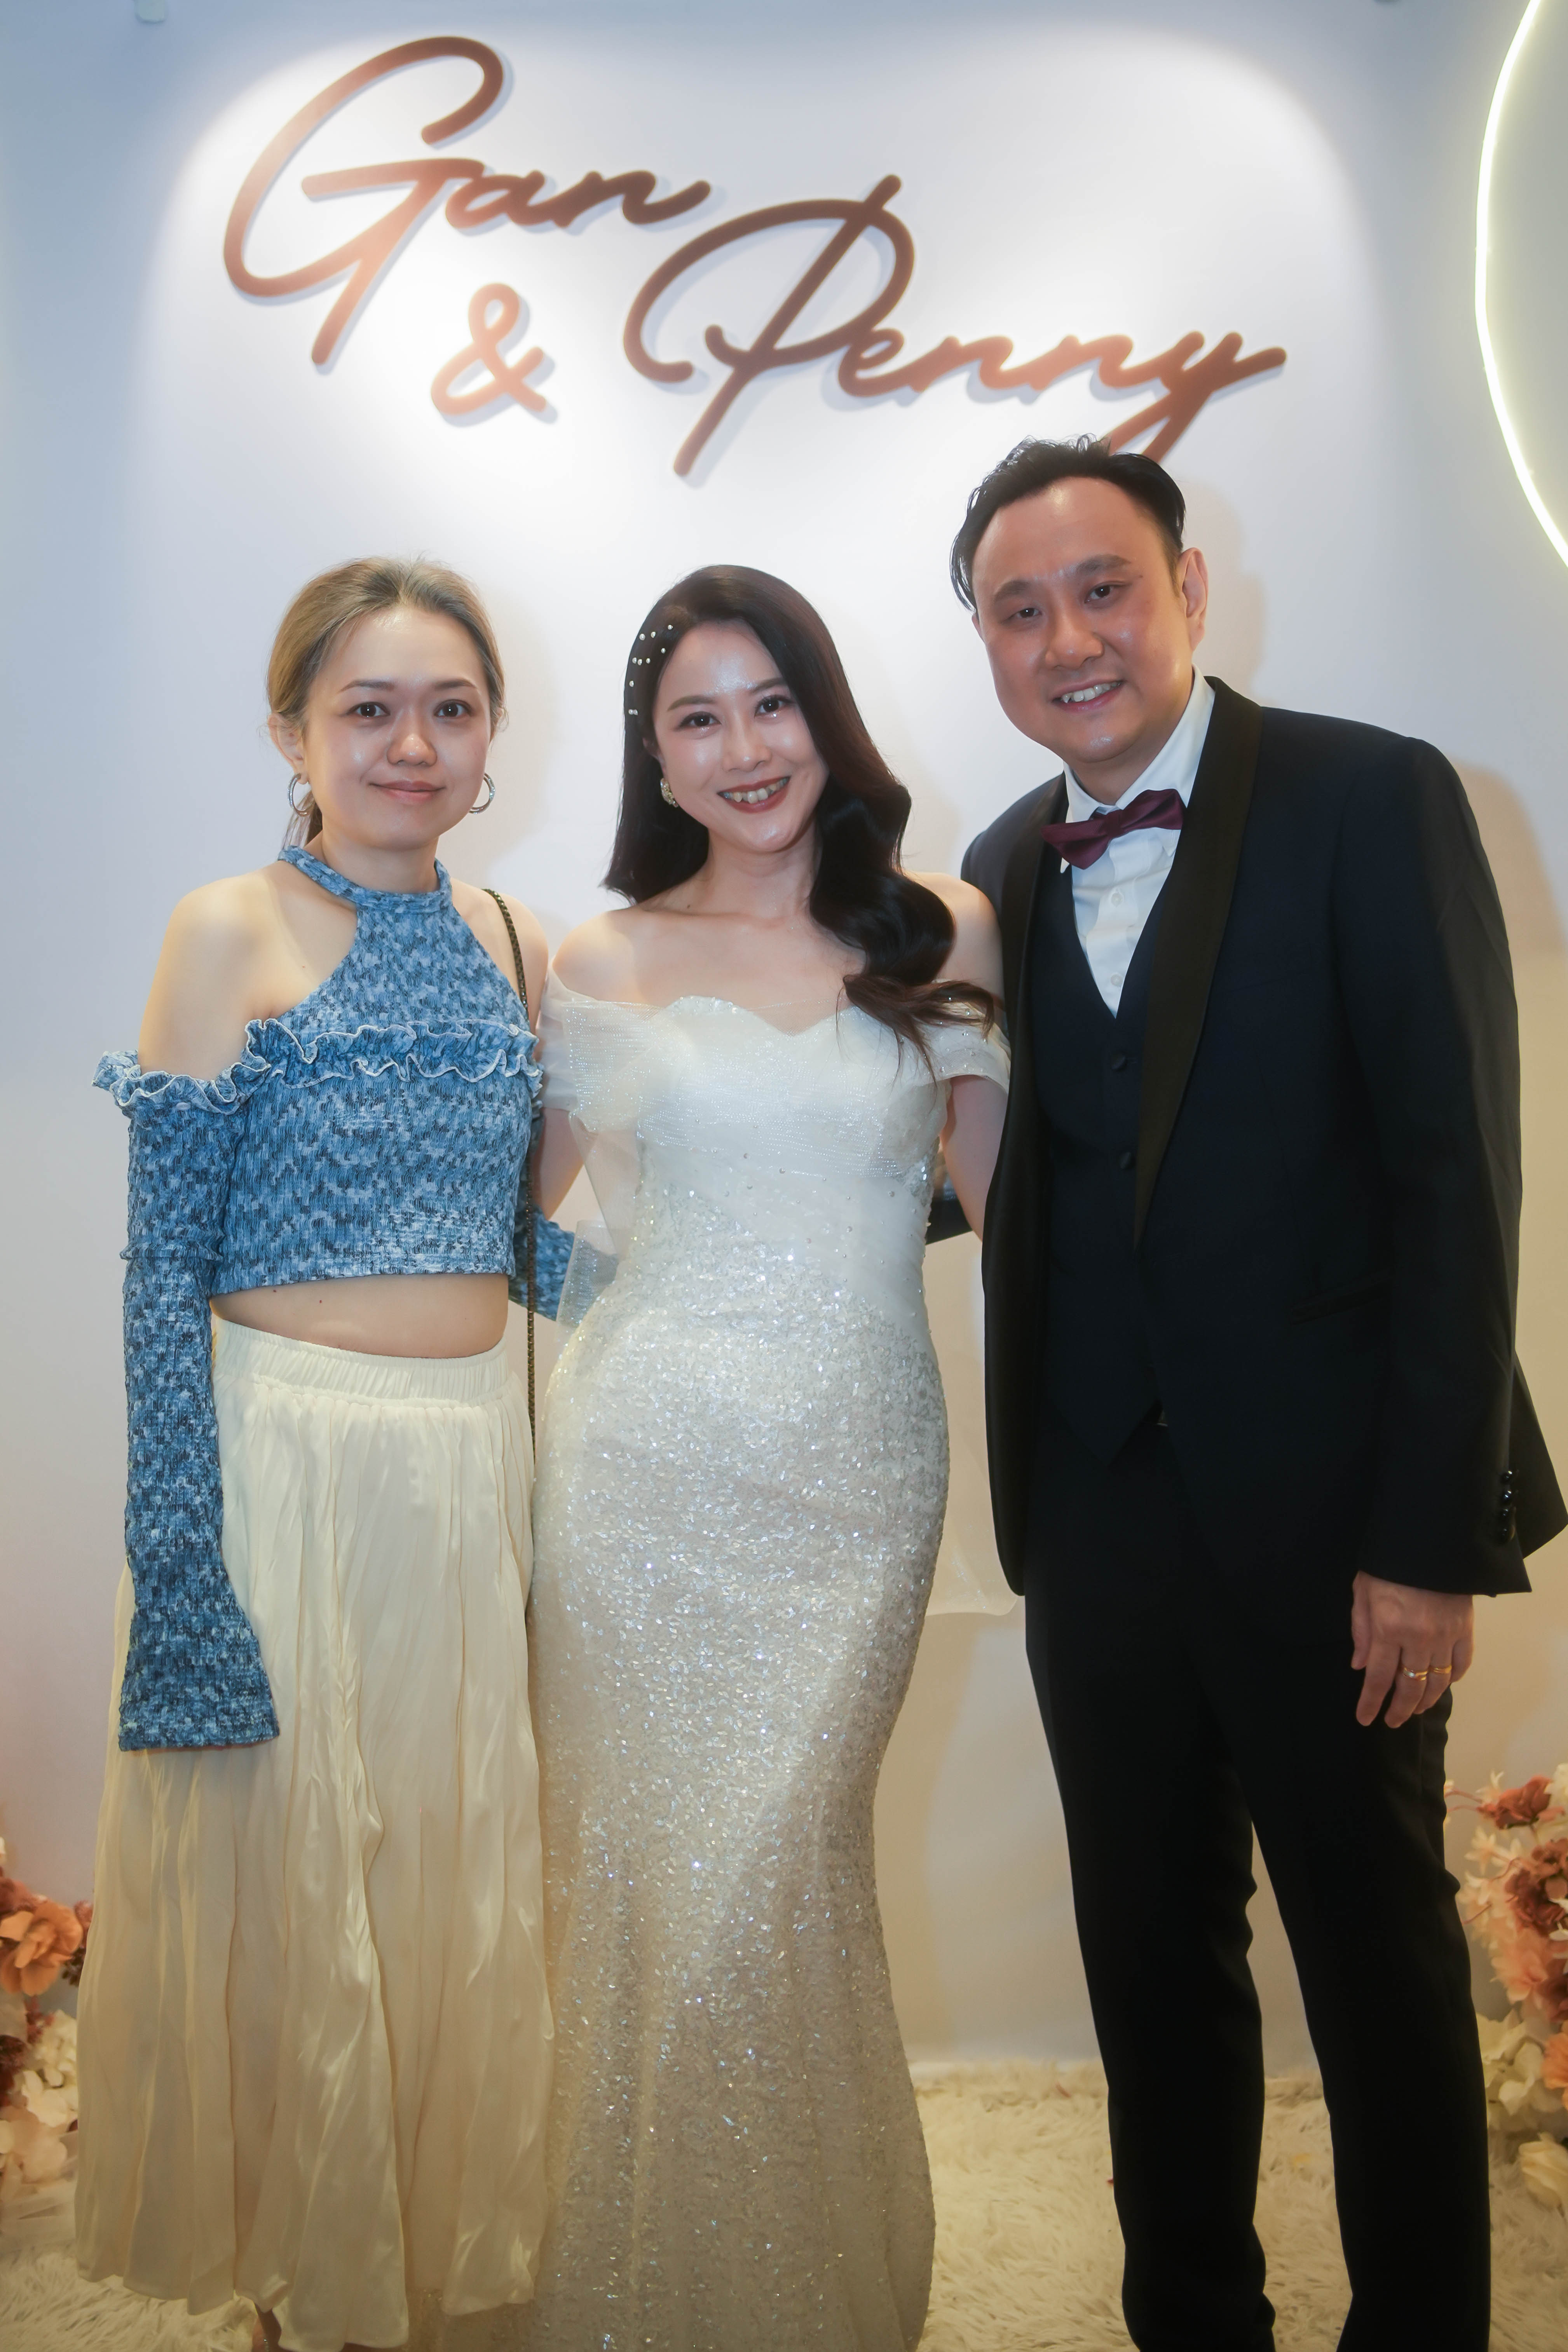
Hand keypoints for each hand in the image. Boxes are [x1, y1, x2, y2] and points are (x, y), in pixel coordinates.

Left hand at [1350, 1571, 1474, 1727]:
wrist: (1429, 1538)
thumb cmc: (1388, 1563)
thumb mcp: (1363, 1590)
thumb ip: (1361, 1630)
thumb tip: (1360, 1666)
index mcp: (1389, 1629)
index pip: (1379, 1678)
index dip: (1371, 1703)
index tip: (1365, 1719)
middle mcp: (1418, 1639)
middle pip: (1410, 1687)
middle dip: (1399, 1710)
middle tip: (1392, 1721)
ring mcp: (1445, 1635)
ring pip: (1438, 1682)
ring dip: (1426, 1700)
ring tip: (1415, 1709)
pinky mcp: (1465, 1628)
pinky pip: (1462, 1663)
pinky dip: (1453, 1678)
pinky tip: (1443, 1684)